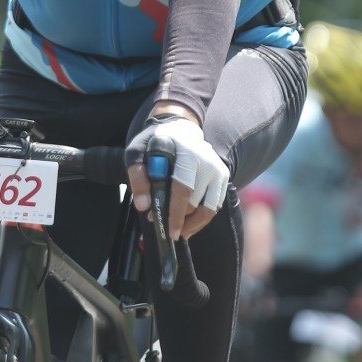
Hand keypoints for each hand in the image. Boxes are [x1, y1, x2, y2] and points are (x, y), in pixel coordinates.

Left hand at [126, 116, 229, 240]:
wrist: (179, 129)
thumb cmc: (156, 143)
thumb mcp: (137, 152)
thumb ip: (138, 177)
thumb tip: (144, 206)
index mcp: (187, 153)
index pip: (183, 189)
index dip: (176, 213)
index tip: (169, 232)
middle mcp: (207, 161)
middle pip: (196, 202)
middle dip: (179, 219)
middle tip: (161, 224)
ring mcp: (218, 169)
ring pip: (209, 208)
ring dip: (194, 224)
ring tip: (179, 231)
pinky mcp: (223, 176)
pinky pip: (215, 205)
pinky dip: (203, 218)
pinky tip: (189, 223)